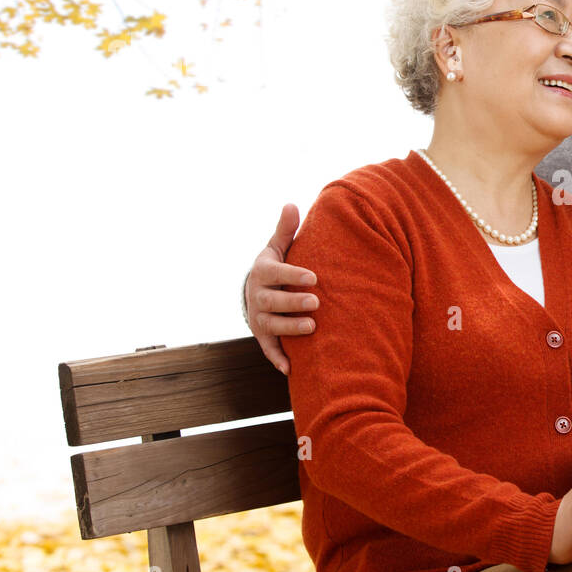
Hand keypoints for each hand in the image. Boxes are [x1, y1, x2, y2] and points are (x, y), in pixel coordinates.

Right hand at [245, 204, 318, 374]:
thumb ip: (286, 230)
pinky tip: (291, 368)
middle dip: (293, 302)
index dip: (293, 275)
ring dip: (289, 328)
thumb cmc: (275, 266)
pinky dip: (278, 359)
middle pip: (272, 301)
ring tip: (312, 327)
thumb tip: (292, 203)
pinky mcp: (262, 337)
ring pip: (271, 325)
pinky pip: (268, 349)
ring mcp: (258, 318)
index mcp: (263, 272)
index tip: (314, 277)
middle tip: (316, 303)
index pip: (276, 273)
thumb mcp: (277, 247)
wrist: (255, 291)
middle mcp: (257, 296)